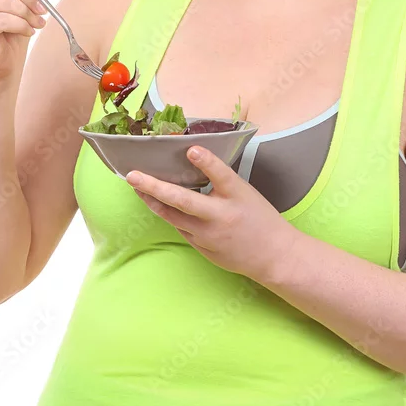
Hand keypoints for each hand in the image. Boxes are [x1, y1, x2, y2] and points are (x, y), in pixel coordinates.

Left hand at [126, 145, 298, 284]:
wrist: (272, 256)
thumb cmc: (260, 218)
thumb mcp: (245, 193)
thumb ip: (220, 180)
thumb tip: (192, 160)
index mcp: (237, 197)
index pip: (222, 176)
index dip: (207, 162)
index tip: (191, 149)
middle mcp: (220, 217)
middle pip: (184, 201)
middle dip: (155, 187)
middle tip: (133, 175)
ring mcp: (208, 236)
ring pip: (173, 217)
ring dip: (153, 201)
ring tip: (137, 186)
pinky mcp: (202, 249)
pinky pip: (181, 228)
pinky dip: (168, 214)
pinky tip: (157, 203)